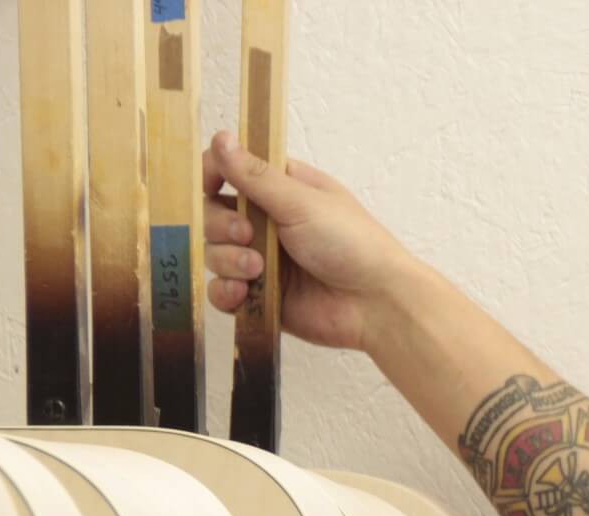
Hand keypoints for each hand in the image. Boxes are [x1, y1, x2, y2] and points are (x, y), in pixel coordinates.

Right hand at [202, 131, 428, 351]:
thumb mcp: (302, 202)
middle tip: (249, 236)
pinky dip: (225, 292)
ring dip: (227, 260)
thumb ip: (255, 176)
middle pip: (213, 214)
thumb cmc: (352, 244)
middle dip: (221, 225)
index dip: (213, 174)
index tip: (211, 185)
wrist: (376, 304)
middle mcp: (268, 222)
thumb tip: (221, 138)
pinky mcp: (261, 296)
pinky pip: (222, 291)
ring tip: (257, 269)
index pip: (229, 171)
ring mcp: (262, 261)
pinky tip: (243, 292)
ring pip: (214, 252)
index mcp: (281, 189)